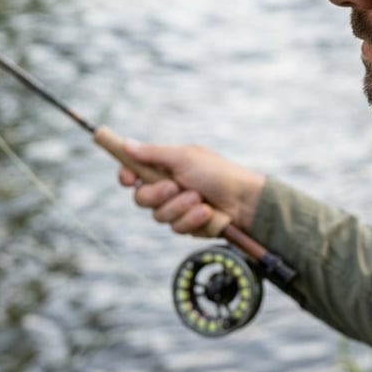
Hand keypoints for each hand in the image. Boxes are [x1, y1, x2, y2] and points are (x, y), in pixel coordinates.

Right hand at [118, 140, 265, 237]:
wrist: (244, 200)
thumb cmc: (218, 173)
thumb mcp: (185, 158)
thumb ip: (153, 153)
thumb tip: (126, 143)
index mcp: (165, 166)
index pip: (133, 172)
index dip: (126, 176)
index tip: (128, 179)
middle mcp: (167, 187)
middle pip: (141, 198)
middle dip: (158, 194)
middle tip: (175, 186)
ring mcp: (176, 207)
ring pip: (158, 216)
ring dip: (180, 207)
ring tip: (200, 199)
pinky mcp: (186, 224)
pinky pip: (176, 228)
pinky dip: (192, 220)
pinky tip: (207, 213)